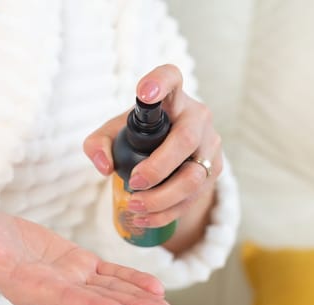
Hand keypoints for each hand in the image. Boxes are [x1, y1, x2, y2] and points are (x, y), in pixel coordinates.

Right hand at [0, 209, 173, 304]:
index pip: (66, 300)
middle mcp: (54, 288)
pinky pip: (108, 274)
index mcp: (29, 285)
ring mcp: (68, 278)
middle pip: (97, 301)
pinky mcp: (77, 265)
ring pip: (109, 290)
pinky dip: (131, 279)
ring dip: (139, 299)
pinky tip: (155, 287)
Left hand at [84, 64, 222, 241]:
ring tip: (134, 206)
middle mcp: (197, 117)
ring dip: (161, 197)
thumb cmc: (141, 137)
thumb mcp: (115, 134)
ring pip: (194, 176)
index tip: (143, 93)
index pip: (171, 78)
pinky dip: (166, 213)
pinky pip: (194, 197)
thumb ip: (98, 144)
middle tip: (131, 182)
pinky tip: (144, 218)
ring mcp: (211, 145)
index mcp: (172, 98)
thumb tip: (104, 166)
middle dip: (157, 167)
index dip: (159, 82)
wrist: (176, 155)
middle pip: (185, 140)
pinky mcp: (216, 171)